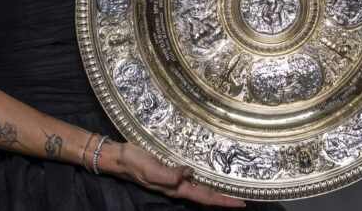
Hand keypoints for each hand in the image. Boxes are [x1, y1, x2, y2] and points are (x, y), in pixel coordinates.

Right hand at [114, 141, 244, 207]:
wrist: (119, 157)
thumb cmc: (134, 163)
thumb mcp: (150, 170)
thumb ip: (169, 174)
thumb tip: (190, 172)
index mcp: (175, 188)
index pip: (204, 197)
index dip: (223, 201)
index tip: (241, 203)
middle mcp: (177, 186)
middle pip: (205, 195)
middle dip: (223, 199)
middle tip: (242, 199)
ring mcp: (173, 178)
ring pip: (200, 187)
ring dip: (215, 190)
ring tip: (230, 189)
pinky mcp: (169, 169)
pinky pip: (191, 177)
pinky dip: (203, 178)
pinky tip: (206, 174)